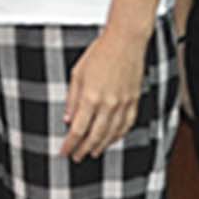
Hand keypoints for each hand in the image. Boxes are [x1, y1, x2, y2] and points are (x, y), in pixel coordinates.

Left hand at [61, 28, 144, 160]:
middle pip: (94, 136)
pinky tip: (111, 139)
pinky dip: (118, 136)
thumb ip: (72, 99)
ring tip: (92, 152)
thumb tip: (67, 119)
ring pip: (111, 134)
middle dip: (84, 149)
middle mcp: (108, 104)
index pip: (78, 130)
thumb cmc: (100, 53)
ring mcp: (123, 104)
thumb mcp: (77, 73)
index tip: (64, 151)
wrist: (126, 42)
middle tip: (77, 156)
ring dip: (101, 146)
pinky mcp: (134, 101)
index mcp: (90, 97)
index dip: (70, 144)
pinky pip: (126, 125)